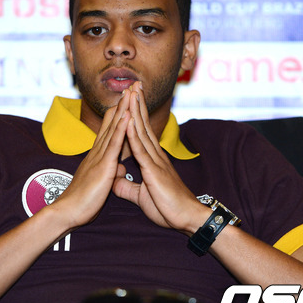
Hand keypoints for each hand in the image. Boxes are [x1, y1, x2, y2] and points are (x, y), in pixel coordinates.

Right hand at [54, 91, 130, 228]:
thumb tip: (119, 168)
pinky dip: (121, 128)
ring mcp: (100, 156)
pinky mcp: (103, 165)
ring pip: (114, 127)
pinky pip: (114, 144)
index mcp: (100, 154)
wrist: (68, 211)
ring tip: (131, 91)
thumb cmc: (84, 199)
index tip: (129, 97)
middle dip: (123, 103)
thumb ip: (110, 171)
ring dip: (124, 108)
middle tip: (132, 84)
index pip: (111, 127)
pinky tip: (128, 115)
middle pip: (112, 121)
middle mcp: (99, 150)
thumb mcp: (101, 181)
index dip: (120, 112)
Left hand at [113, 83, 207, 232]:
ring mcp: (155, 161)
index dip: (135, 113)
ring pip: (142, 131)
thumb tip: (116, 183)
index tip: (130, 97)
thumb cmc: (168, 208)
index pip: (142, 131)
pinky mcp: (154, 171)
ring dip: (135, 111)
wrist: (186, 218)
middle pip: (143, 124)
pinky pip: (142, 150)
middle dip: (137, 103)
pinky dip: (134, 135)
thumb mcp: (142, 195)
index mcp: (152, 159)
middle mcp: (155, 155)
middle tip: (133, 83)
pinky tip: (128, 121)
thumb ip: (128, 187)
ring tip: (131, 92)